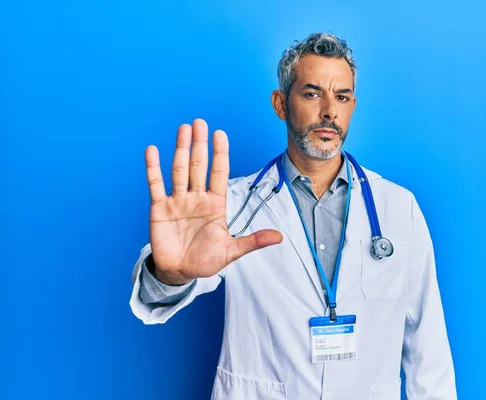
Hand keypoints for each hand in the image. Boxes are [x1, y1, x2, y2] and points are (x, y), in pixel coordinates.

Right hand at [145, 119, 282, 284]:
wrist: (180, 273)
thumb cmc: (206, 260)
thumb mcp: (231, 251)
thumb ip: (253, 241)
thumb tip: (280, 237)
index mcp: (215, 204)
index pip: (219, 173)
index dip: (220, 154)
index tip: (220, 134)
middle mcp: (196, 198)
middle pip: (198, 166)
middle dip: (200, 145)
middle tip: (200, 122)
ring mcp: (177, 201)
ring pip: (179, 170)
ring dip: (180, 150)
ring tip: (183, 129)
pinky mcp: (159, 209)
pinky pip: (156, 185)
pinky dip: (153, 168)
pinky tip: (153, 150)